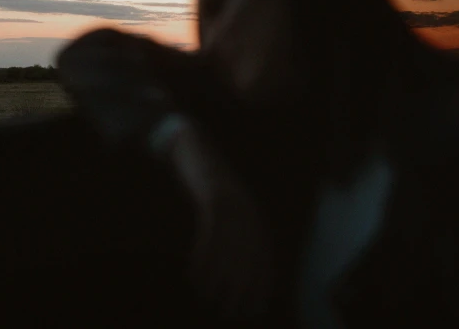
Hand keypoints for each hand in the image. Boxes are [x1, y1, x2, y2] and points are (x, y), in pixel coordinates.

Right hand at [168, 123, 275, 316]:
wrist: (195, 147)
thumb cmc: (207, 186)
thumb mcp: (227, 211)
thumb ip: (233, 236)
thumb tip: (233, 275)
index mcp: (256, 217)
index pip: (265, 259)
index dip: (260, 287)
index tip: (251, 311)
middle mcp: (249, 211)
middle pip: (250, 257)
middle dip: (240, 288)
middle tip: (226, 311)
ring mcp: (233, 202)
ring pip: (230, 248)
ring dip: (219, 277)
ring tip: (206, 297)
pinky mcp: (214, 194)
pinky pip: (212, 231)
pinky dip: (204, 256)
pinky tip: (194, 272)